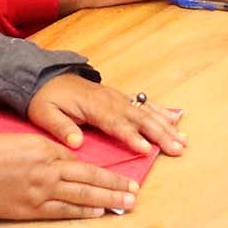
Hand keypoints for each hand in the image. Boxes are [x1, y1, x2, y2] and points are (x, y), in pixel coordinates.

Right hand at [0, 135, 137, 219]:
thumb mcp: (25, 141)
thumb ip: (50, 151)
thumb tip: (71, 163)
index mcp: (47, 151)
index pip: (83, 163)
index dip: (106, 172)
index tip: (123, 178)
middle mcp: (48, 172)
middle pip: (89, 179)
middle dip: (115, 187)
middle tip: (135, 193)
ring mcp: (41, 193)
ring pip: (81, 197)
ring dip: (106, 201)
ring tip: (126, 205)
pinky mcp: (31, 209)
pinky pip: (62, 211)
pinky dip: (82, 212)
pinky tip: (98, 213)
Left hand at [27, 74, 186, 158]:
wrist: (45, 77)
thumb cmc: (46, 99)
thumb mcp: (45, 113)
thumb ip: (61, 127)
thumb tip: (75, 142)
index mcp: (93, 106)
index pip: (116, 123)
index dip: (132, 136)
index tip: (147, 149)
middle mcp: (110, 100)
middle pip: (139, 118)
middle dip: (160, 134)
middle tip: (176, 149)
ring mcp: (117, 97)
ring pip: (146, 111)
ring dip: (166, 126)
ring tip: (183, 140)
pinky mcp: (120, 97)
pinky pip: (144, 104)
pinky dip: (161, 112)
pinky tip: (175, 120)